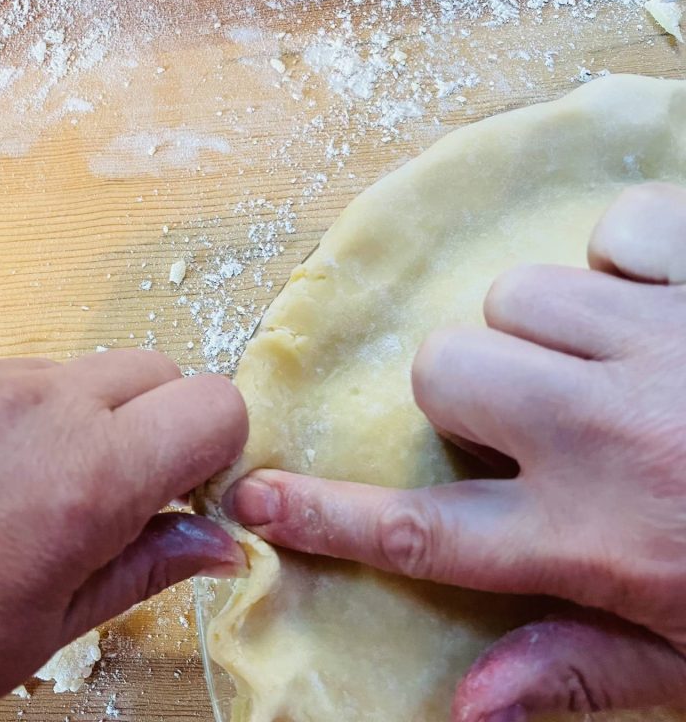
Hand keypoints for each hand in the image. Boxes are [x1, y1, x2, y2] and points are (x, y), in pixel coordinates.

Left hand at [0, 346, 246, 721]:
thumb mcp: (42, 633)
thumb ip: (144, 567)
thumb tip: (218, 543)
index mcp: (83, 477)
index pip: (214, 403)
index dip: (211, 447)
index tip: (181, 484)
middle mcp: (25, 402)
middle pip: (147, 367)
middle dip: (145, 424)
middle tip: (97, 490)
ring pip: (56, 372)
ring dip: (53, 421)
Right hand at [223, 183, 685, 721]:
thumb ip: (582, 673)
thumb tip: (464, 706)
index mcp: (601, 536)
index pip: (428, 534)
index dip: (330, 516)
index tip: (260, 495)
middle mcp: (611, 430)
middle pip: (445, 368)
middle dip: (471, 394)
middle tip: (534, 422)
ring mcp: (663, 338)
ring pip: (516, 297)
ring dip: (546, 332)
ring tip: (616, 365)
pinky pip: (613, 230)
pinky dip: (625, 261)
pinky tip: (665, 306)